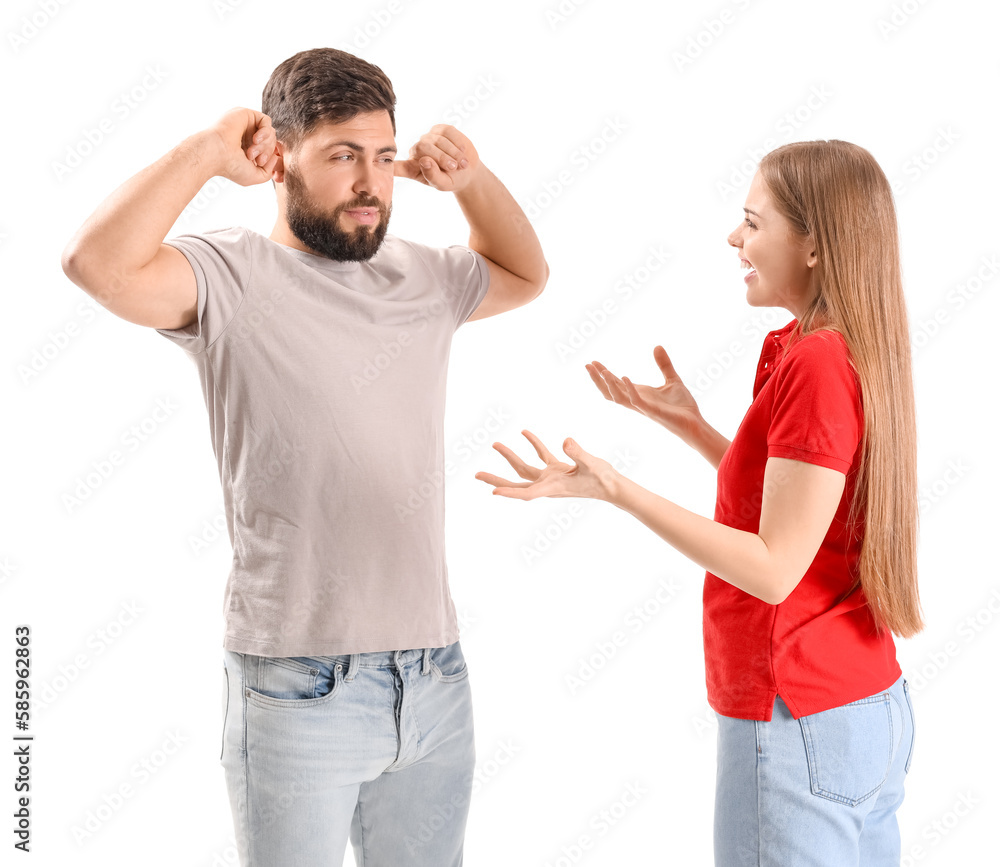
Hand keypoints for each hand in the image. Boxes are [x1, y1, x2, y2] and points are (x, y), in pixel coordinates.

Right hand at [208, 107, 278, 186]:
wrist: (215, 154)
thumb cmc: (231, 167)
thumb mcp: (255, 176)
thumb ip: (269, 171)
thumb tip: (275, 156)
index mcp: (248, 149)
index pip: (270, 150)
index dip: (270, 157)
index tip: (259, 163)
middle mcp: (247, 136)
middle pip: (271, 141)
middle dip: (267, 151)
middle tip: (256, 159)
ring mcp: (246, 125)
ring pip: (270, 132)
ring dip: (265, 144)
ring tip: (252, 151)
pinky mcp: (245, 114)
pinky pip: (266, 121)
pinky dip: (265, 132)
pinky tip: (255, 139)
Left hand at [394, 124, 481, 191]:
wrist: (468, 171)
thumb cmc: (452, 180)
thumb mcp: (443, 184)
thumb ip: (432, 176)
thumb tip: (424, 161)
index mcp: (412, 168)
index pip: (397, 166)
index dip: (391, 165)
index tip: (378, 163)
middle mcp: (417, 150)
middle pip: (423, 147)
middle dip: (440, 157)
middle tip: (453, 167)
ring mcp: (428, 138)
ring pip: (437, 139)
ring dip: (452, 152)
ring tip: (462, 164)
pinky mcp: (440, 129)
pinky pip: (448, 132)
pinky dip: (457, 142)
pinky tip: (462, 151)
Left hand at [475, 430, 620, 501]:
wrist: (612, 486)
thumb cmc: (603, 479)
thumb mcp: (591, 464)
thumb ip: (578, 453)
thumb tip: (565, 441)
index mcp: (552, 487)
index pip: (526, 493)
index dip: (510, 493)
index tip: (493, 493)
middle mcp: (547, 484)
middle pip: (516, 483)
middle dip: (496, 479)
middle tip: (476, 475)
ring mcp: (551, 477)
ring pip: (524, 468)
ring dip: (510, 457)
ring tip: (495, 444)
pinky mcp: (557, 470)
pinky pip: (541, 456)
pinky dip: (533, 445)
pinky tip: (525, 432)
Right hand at [586, 345, 702, 440]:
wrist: (694, 422)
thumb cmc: (682, 406)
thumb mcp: (672, 379)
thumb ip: (664, 364)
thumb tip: (657, 346)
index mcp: (639, 393)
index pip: (615, 383)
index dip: (603, 373)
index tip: (593, 362)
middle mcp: (637, 401)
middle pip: (610, 391)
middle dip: (598, 379)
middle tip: (588, 365)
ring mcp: (643, 407)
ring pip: (619, 397)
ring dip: (609, 384)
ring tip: (602, 371)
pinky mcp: (652, 411)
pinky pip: (636, 401)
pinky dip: (629, 389)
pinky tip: (625, 377)